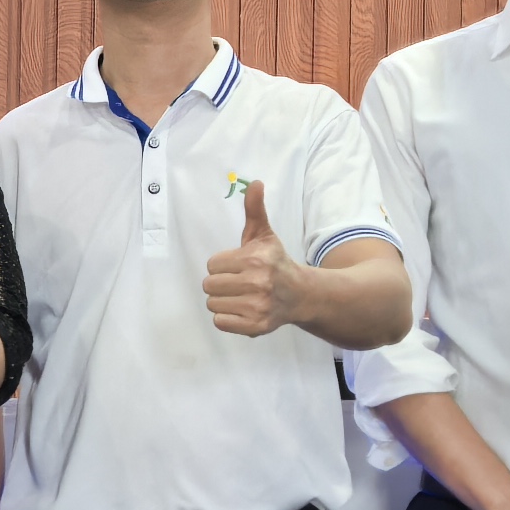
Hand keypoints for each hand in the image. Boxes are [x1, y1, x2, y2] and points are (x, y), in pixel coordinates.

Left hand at [200, 180, 302, 338]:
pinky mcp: (255, 326)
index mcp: (255, 259)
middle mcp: (257, 283)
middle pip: (209, 285)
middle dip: (221, 282)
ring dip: (223, 300)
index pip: (212, 264)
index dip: (223, 265)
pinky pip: (220, 322)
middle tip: (238, 282)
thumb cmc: (275, 262)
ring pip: (213, 304)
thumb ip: (254, 209)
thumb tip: (254, 183)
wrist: (300, 295)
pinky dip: (227, 317)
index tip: (239, 266)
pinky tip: (242, 309)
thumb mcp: (264, 234)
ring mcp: (256, 307)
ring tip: (241, 295)